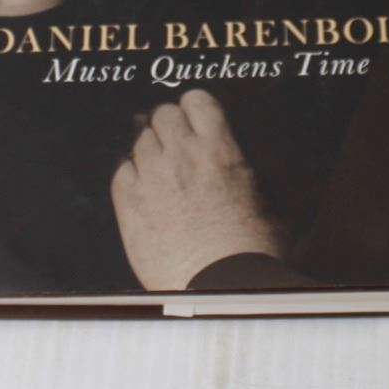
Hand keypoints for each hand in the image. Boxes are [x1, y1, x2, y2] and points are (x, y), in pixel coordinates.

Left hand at [110, 89, 279, 290]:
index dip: (196, 108)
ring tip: (161, 173)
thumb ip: (246, 173)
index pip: (198, 101)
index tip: (196, 118)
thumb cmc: (251, 251)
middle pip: (164, 115)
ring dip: (151, 152)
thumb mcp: (266, 200)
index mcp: (219, 150)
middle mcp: (181, 156)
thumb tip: (243, 168)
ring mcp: (151, 178)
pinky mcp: (128, 205)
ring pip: (141, 142)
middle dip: (171, 126)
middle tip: (177, 146)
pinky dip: (131, 177)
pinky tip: (143, 192)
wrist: (218, 286)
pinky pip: (121, 173)